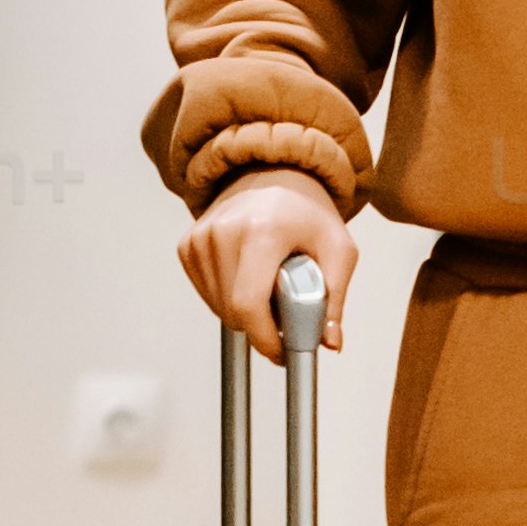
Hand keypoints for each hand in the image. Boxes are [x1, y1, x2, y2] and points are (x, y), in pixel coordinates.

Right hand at [176, 169, 356, 365]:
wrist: (270, 174)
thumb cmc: (306, 212)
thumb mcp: (339, 249)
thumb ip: (335, 298)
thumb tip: (330, 341)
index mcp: (261, 232)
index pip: (248, 305)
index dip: (265, 338)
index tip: (283, 351)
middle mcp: (222, 232)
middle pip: (233, 312)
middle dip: (262, 326)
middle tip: (286, 309)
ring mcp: (199, 239)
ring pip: (218, 308)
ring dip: (245, 312)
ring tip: (269, 286)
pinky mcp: (187, 246)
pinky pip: (207, 294)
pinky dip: (228, 297)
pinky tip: (248, 276)